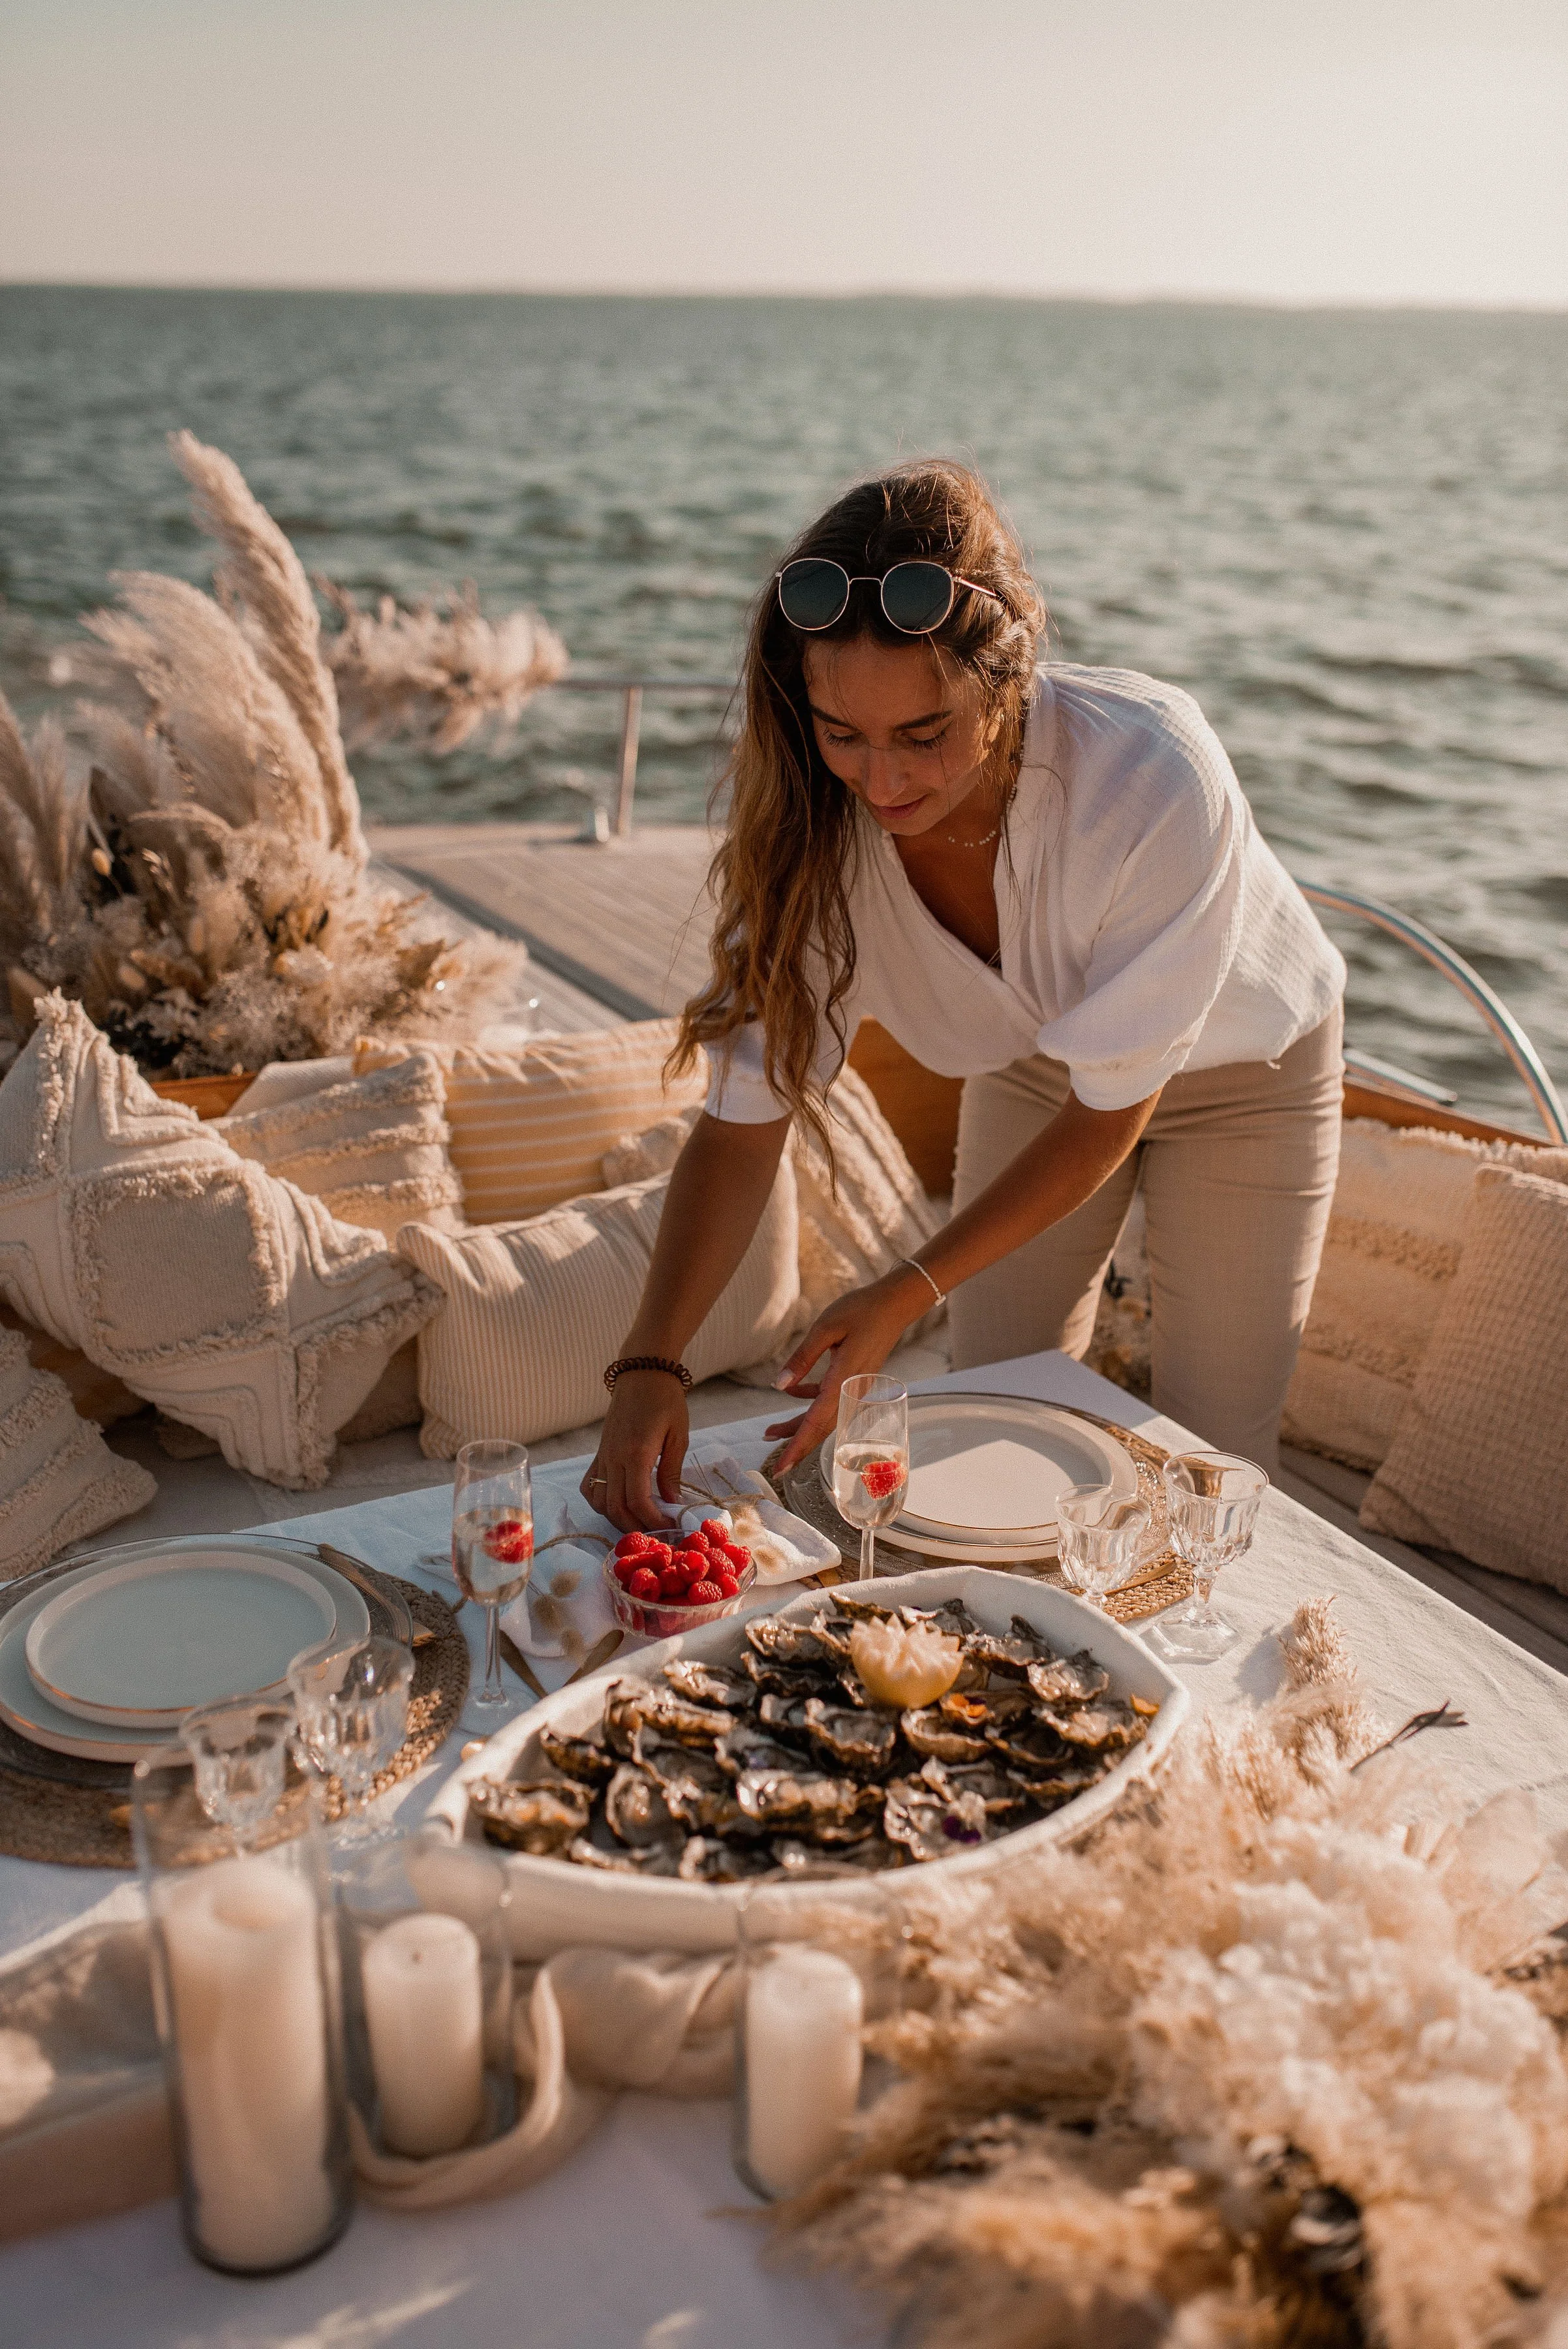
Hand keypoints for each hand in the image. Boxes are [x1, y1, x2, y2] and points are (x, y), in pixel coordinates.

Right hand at [581, 1370, 689, 1533]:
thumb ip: (671, 1471)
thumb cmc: (666, 1400)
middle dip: (635, 1527)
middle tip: (655, 1532)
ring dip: (616, 1517)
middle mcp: (614, 1457)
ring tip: (638, 1522)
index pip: (638, 1501)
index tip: (669, 1525)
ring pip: (599, 1500)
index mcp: (636, 1453)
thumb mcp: (678, 1435)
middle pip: (615, 1507)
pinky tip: (615, 1504)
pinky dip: (598, 1500)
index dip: (653, 1520)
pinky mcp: (599, 1451)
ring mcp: (603, 1455)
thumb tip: (672, 1502)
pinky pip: (589, 1484)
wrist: (642, 1372)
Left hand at [765, 1268, 926, 1472]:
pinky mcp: (856, 1382)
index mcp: (843, 1380)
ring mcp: (856, 1388)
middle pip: (820, 1427)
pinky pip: (830, 1401)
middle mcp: (851, 1391)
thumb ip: (802, 1358)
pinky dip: (810, 1402)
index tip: (782, 1467)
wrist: (894, 1304)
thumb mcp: (825, 1328)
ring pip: (824, 1417)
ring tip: (771, 1432)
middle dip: (796, 1445)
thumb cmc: (861, 1310)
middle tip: (775, 1465)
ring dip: (799, 1426)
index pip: (816, 1421)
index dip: (796, 1445)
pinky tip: (792, 1392)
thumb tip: (778, 1386)